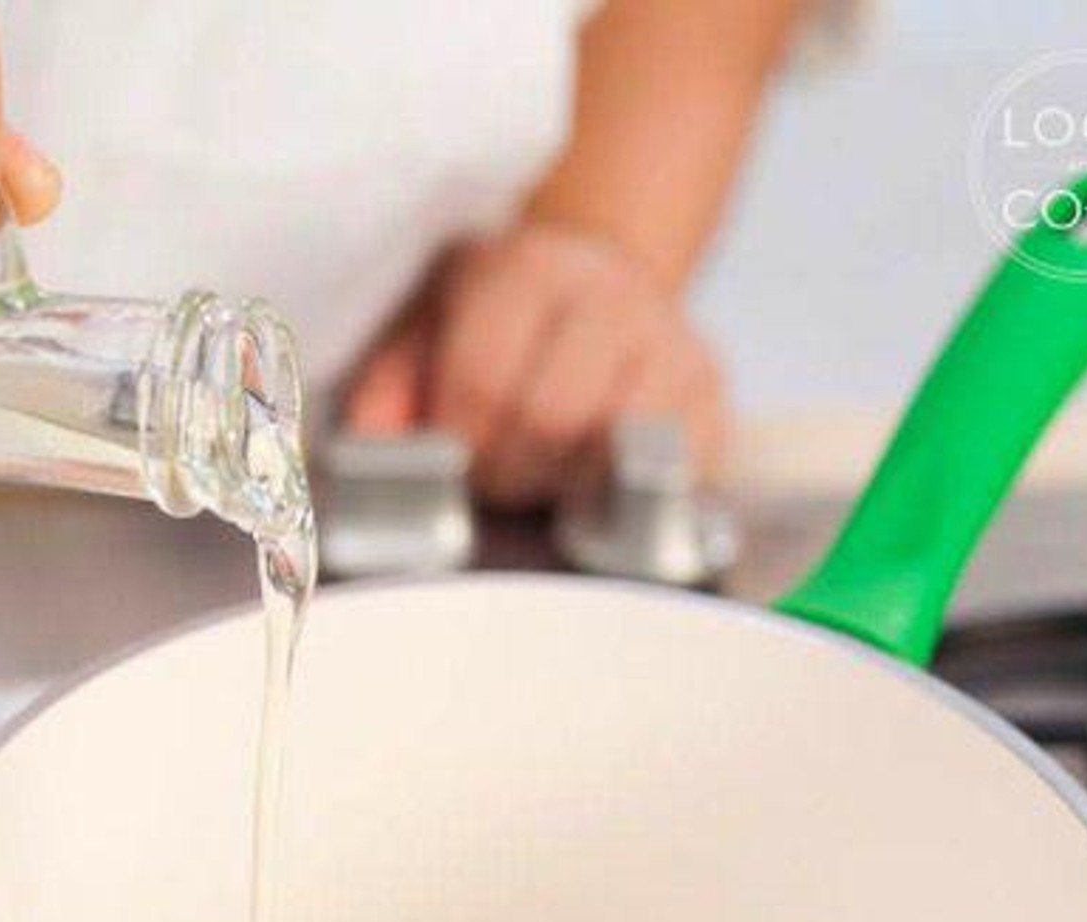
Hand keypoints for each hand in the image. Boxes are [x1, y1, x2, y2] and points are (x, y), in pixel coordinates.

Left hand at [347, 223, 727, 507]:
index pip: (483, 378)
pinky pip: (674, 465)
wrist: (599, 284)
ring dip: (568, 483)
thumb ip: (387, 391)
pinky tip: (595, 472)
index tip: (455, 457)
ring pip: (617, 447)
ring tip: (546, 470)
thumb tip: (374, 449)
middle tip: (498, 474)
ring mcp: (672, 338)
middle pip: (553, 417)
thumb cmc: (498, 323)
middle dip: (511, 469)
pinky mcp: (712, 386)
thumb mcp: (425, 334)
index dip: (461, 442)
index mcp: (523, 268)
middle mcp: (607, 292)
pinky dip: (625, 488)